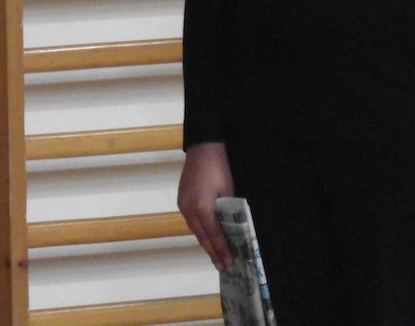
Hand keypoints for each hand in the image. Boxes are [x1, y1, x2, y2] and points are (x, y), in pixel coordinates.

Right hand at [177, 142, 234, 269]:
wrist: (202, 149)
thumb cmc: (219, 169)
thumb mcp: (228, 192)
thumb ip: (228, 212)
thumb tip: (232, 229)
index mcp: (202, 207)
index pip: (214, 235)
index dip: (222, 250)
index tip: (229, 263)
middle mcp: (189, 209)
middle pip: (202, 236)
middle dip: (212, 252)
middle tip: (222, 267)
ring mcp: (183, 204)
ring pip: (195, 230)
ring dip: (205, 243)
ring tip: (215, 256)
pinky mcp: (182, 200)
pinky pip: (192, 221)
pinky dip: (200, 231)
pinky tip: (206, 236)